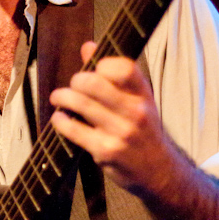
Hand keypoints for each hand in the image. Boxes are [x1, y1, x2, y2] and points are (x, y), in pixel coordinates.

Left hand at [50, 41, 170, 195]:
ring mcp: (121, 132)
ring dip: (62, 97)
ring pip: (81, 104)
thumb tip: (88, 46)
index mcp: (143, 95)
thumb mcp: (137, 101)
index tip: (95, 68)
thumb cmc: (144, 131)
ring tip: (58, 97)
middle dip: (76, 80)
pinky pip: (74, 130)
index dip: (104, 63)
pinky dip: (60, 121)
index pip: (124, 68)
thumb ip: (113, 75)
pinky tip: (59, 118)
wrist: (160, 173)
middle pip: (94, 83)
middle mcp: (135, 112)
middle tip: (73, 84)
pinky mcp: (106, 151)